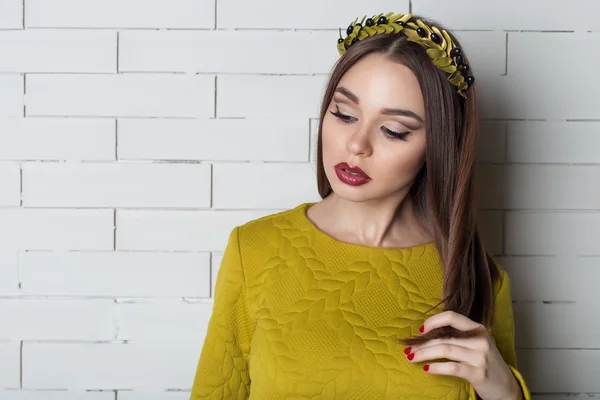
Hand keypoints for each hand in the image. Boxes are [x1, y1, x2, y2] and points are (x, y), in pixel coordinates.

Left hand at [403, 311, 523, 399]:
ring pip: (445, 350)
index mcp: (478, 329)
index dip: (433, 321)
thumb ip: (458, 336)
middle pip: (444, 337)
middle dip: (422, 343)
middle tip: (408, 349)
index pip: (452, 316)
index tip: (420, 330)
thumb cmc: (485, 363)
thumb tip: (427, 334)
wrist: (506, 387)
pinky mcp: (479, 373)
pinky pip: (452, 367)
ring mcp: (480, 357)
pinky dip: (436, 367)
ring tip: (411, 358)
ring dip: (424, 354)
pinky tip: (426, 369)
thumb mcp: (476, 344)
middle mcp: (480, 340)